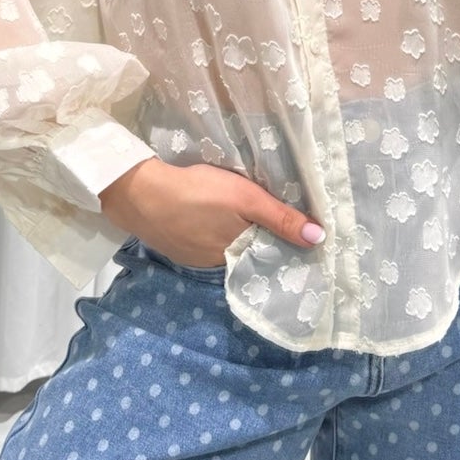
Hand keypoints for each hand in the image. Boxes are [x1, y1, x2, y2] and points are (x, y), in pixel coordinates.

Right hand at [98, 156, 324, 266]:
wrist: (141, 194)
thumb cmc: (199, 193)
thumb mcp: (246, 198)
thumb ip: (281, 218)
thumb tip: (319, 238)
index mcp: (238, 255)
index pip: (269, 257)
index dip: (283, 246)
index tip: (299, 238)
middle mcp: (218, 266)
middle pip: (248, 254)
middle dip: (260, 242)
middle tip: (273, 223)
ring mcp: (195, 259)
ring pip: (226, 249)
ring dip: (234, 237)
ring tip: (243, 218)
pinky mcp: (178, 248)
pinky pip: (205, 245)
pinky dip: (212, 234)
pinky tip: (212, 219)